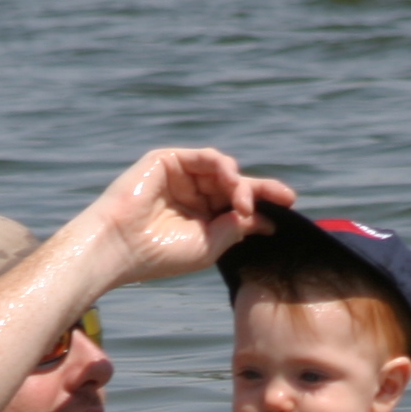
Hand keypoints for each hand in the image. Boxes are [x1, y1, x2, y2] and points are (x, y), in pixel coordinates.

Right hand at [84, 148, 295, 287]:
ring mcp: (180, 177)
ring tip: (243, 202)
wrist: (122, 247)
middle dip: (258, 191)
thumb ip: (236, 227)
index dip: (262, 203)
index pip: (237, 205)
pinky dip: (222, 166)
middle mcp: (192, 196)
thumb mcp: (210, 245)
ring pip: (222, 171)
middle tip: (282, 198)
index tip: (288, 205)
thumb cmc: (161, 253)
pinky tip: (231, 179)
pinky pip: (203, 157)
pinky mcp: (167, 161)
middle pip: (234, 185)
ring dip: (240, 183)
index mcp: (200, 218)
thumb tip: (265, 219)